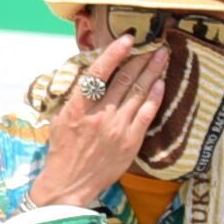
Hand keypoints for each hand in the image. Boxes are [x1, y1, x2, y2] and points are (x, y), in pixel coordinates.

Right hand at [30, 36, 170, 206]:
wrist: (70, 184)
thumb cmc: (63, 150)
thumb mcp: (61, 118)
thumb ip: (77, 97)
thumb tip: (92, 75)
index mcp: (78, 107)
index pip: (98, 73)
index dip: (114, 53)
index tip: (128, 39)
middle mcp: (99, 115)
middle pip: (125, 79)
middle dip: (142, 59)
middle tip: (155, 43)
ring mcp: (117, 129)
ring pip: (138, 93)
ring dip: (152, 72)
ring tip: (163, 56)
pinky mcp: (130, 142)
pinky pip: (146, 114)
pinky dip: (154, 97)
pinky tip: (162, 83)